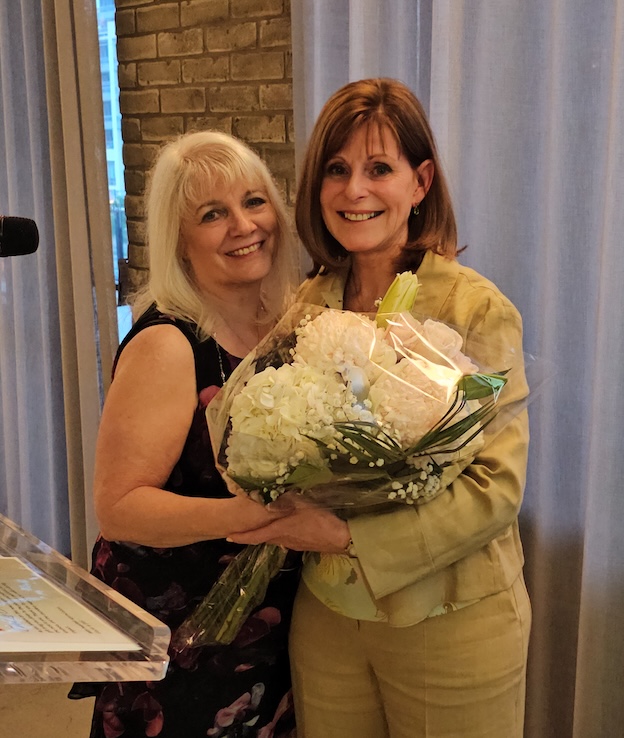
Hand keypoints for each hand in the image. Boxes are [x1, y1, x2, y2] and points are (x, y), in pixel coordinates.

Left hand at [227, 503, 349, 552]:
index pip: (256, 536)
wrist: (340, 538)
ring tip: (262, 525)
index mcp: (280, 529)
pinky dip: (280, 533)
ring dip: (267, 533)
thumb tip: (272, 490)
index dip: (241, 537)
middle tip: (241, 528)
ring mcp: (293, 544)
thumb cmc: (321, 520)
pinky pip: (286, 539)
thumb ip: (286, 498)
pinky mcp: (302, 545)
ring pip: (275, 539)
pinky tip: (285, 526)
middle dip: (252, 534)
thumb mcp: (303, 504)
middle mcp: (283, 540)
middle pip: (264, 538)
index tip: (229, 536)